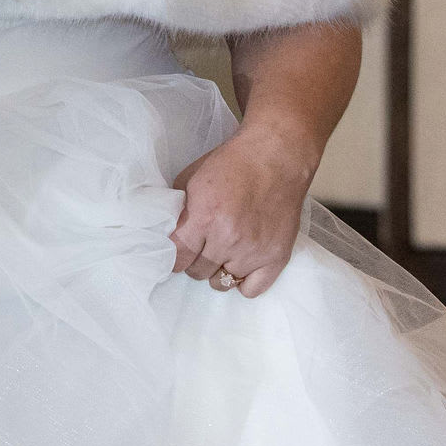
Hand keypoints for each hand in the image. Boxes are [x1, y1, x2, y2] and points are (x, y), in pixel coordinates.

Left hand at [169, 125, 316, 297]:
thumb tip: (168, 235)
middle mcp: (228, 239)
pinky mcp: (277, 257)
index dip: (174, 256)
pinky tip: (241, 263)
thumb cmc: (232, 163)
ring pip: (222, 282)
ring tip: (223, 250)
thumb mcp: (191, 179)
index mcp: (204, 218)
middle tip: (202, 244)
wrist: (276, 156)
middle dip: (195, 260)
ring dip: (218, 269)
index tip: (178, 250)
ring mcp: (254, 251)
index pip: (177, 258)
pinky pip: (252, 290)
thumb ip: (179, 211)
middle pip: (197, 272)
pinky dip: (243, 280)